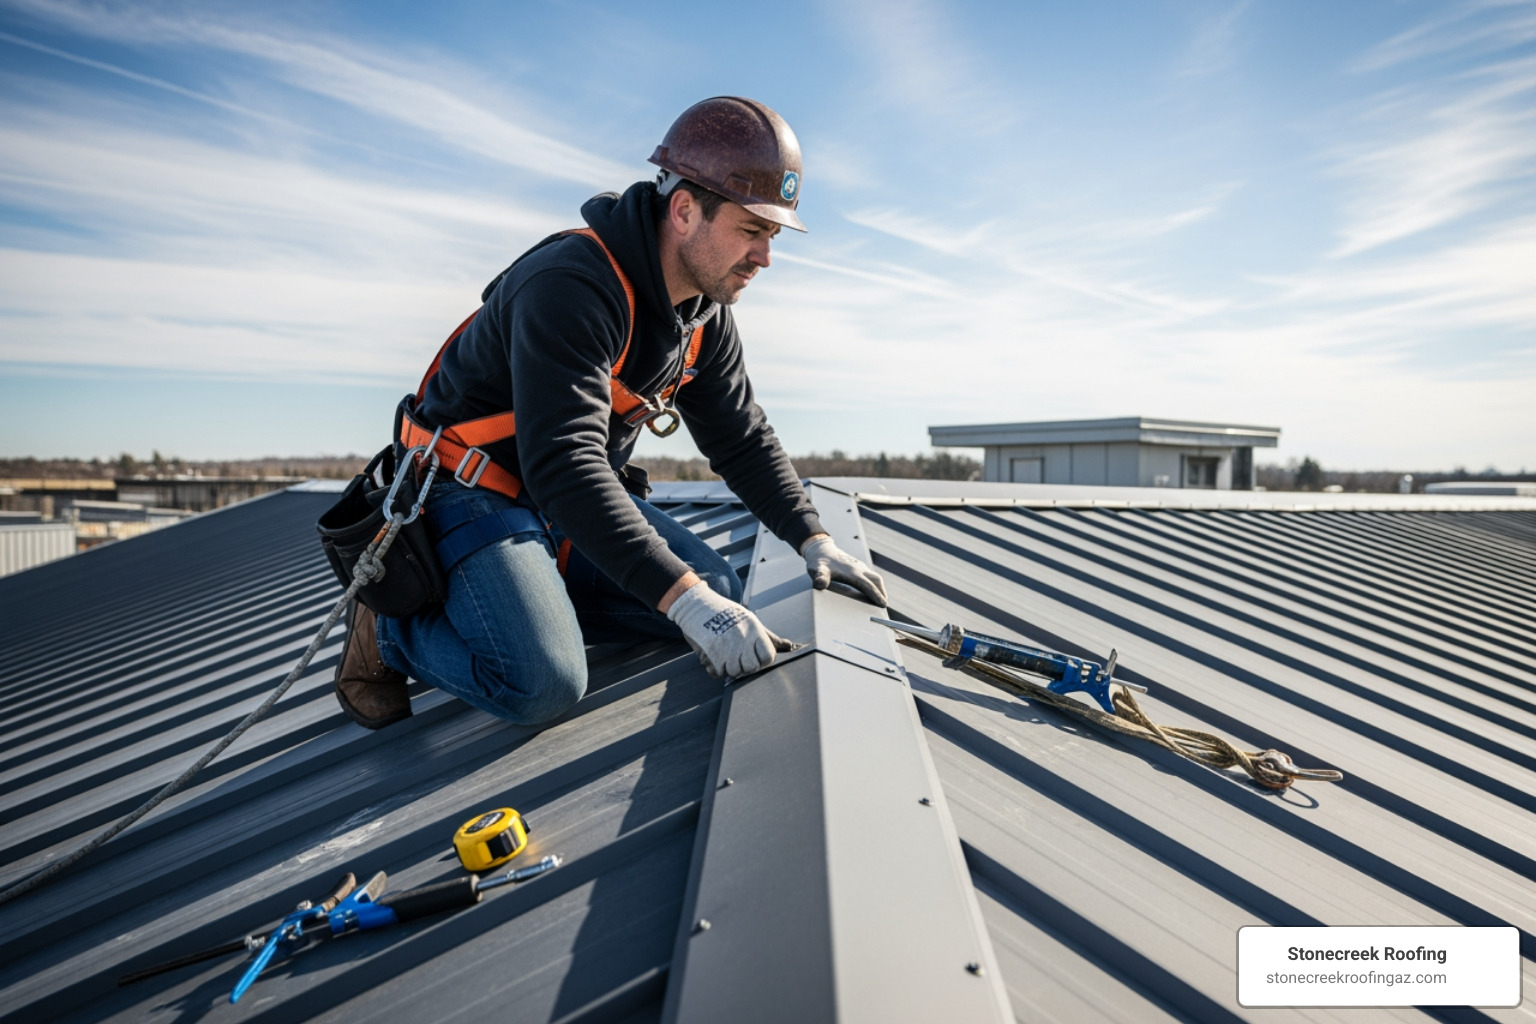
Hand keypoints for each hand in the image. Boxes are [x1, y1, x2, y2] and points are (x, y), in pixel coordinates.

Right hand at [666, 582, 792, 677]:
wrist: (699, 605)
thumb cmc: (728, 615)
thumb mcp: (751, 621)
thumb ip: (770, 638)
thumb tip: (790, 646)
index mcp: (755, 630)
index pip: (768, 657)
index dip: (762, 660)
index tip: (753, 655)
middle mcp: (743, 638)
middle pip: (751, 668)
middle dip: (744, 666)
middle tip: (737, 656)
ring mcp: (727, 645)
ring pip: (734, 672)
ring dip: (728, 667)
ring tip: (724, 654)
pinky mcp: (712, 651)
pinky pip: (718, 672)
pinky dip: (715, 668)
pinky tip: (714, 656)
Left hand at [800, 535, 886, 605]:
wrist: (819, 548)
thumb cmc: (818, 561)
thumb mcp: (816, 570)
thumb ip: (819, 577)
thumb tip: (820, 583)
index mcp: (851, 572)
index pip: (868, 585)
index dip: (876, 595)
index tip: (883, 605)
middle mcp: (858, 568)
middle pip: (876, 580)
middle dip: (881, 592)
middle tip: (884, 604)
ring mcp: (858, 566)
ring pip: (874, 576)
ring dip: (879, 587)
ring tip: (880, 598)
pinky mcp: (856, 565)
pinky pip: (869, 575)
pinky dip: (873, 583)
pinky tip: (869, 589)